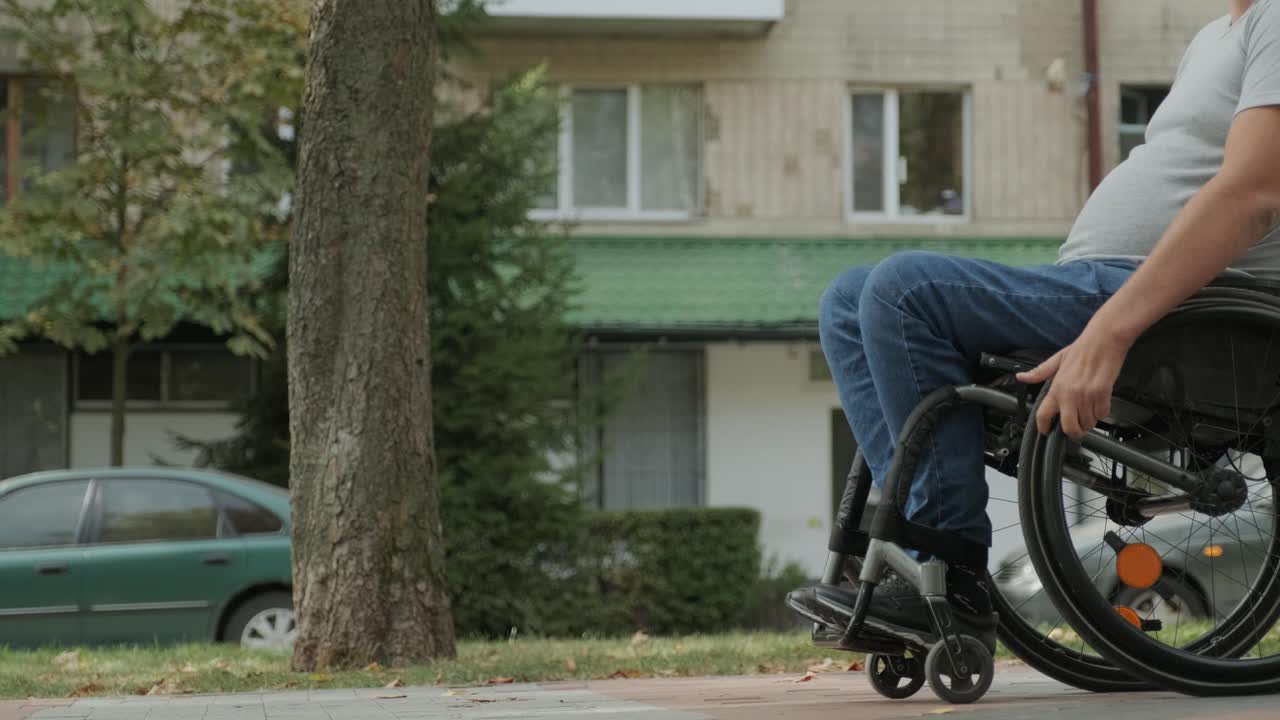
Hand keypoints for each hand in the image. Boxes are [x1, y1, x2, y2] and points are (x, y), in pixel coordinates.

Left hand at [1016, 324, 1133, 438]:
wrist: (1104, 340)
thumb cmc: (1081, 349)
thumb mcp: (1056, 360)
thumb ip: (1039, 373)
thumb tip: (1021, 377)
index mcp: (1056, 388)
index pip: (1043, 414)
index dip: (1043, 427)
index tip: (1046, 431)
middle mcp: (1070, 395)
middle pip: (1069, 427)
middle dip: (1073, 432)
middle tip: (1076, 428)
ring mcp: (1087, 396)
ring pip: (1088, 423)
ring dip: (1089, 421)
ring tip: (1088, 410)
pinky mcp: (1103, 394)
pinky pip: (1102, 414)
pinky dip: (1101, 413)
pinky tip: (1099, 403)